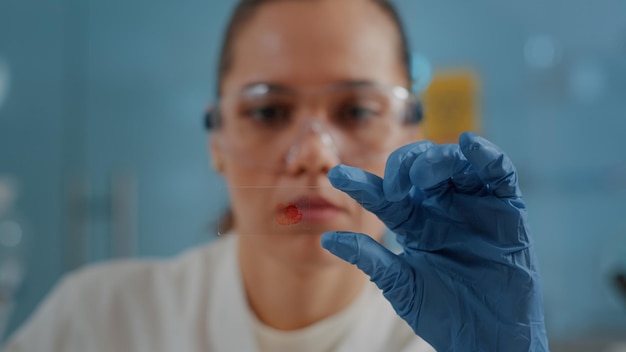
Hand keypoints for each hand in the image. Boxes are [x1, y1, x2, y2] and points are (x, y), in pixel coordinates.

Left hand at [321, 132, 547, 351]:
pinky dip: (486, 155)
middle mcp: (441, 207)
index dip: (360, 183)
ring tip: (423, 175)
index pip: (383, 195)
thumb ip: (369, 258)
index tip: (336, 177)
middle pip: (419, 166)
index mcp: (414, 222)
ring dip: (438, 159)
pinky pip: (499, 173)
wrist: (487, 338)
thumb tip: (327, 239)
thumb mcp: (401, 284)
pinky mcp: (507, 209)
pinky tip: (469, 145)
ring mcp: (473, 205)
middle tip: (393, 186)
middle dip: (403, 165)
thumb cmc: (443, 312)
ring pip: (455, 163)